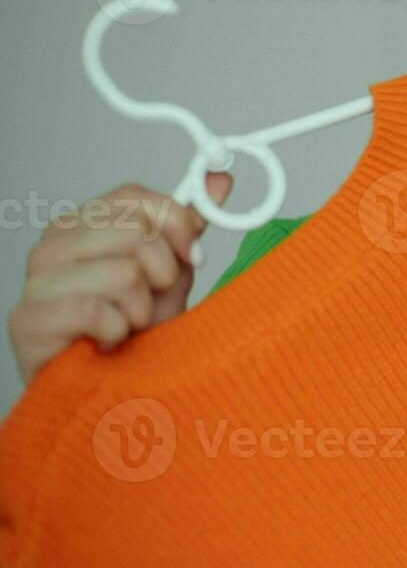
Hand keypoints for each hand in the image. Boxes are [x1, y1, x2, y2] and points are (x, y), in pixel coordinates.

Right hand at [7, 173, 231, 385]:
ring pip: (123, 273)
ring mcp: (35, 281)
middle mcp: (53, 245)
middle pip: (135, 231)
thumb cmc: (136, 332)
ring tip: (129, 324)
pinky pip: (95, 311)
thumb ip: (187, 227)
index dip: (175, 222)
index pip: (133, 196)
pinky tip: (108, 342)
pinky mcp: (27, 319)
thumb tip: (218, 180)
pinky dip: (117, 332)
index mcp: (84, 224)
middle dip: (162, 273)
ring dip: (141, 309)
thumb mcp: (172, 272)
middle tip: (150, 301)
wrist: (112, 388)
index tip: (192, 253)